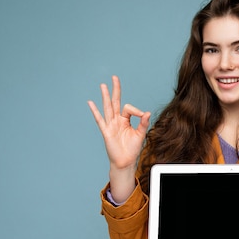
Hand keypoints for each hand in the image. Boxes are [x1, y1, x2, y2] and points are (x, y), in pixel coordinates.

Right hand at [88, 75, 150, 201]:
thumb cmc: (132, 149)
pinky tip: (91, 103)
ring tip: (103, 85)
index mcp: (125, 120)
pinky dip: (95, 111)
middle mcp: (117, 120)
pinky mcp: (106, 131)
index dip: (136, 110)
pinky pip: (100, 120)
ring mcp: (110, 125)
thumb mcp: (140, 134)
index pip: (128, 108)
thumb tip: (147, 112)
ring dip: (106, 96)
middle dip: (115, 90)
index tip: (143, 115)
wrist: (126, 161)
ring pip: (107, 107)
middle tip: (114, 77)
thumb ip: (143, 123)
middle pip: (115, 102)